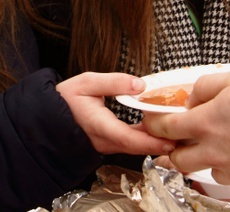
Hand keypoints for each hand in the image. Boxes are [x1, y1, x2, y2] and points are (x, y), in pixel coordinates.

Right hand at [56, 72, 174, 154]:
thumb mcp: (86, 82)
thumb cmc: (64, 99)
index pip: (128, 138)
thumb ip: (113, 82)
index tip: (170, 139)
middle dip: (159, 143)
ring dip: (153, 142)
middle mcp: (103, 140)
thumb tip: (140, 84)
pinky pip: (128, 144)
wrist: (46, 117)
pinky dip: (144, 140)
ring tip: (176, 132)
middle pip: (136, 146)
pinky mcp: (107, 142)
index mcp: (98, 125)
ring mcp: (105, 144)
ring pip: (133, 147)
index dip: (150, 141)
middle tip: (183, 137)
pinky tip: (157, 131)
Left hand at [142, 69, 229, 186]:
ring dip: (190, 159)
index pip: (165, 127)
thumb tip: (193, 93)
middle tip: (167, 139)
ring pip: (197, 169)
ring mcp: (228, 166)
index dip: (153, 123)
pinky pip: (222, 176)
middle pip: (176, 157)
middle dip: (167, 148)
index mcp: (206, 122)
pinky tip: (225, 157)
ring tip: (192, 149)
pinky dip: (218, 167)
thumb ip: (209, 85)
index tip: (150, 119)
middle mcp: (212, 148)